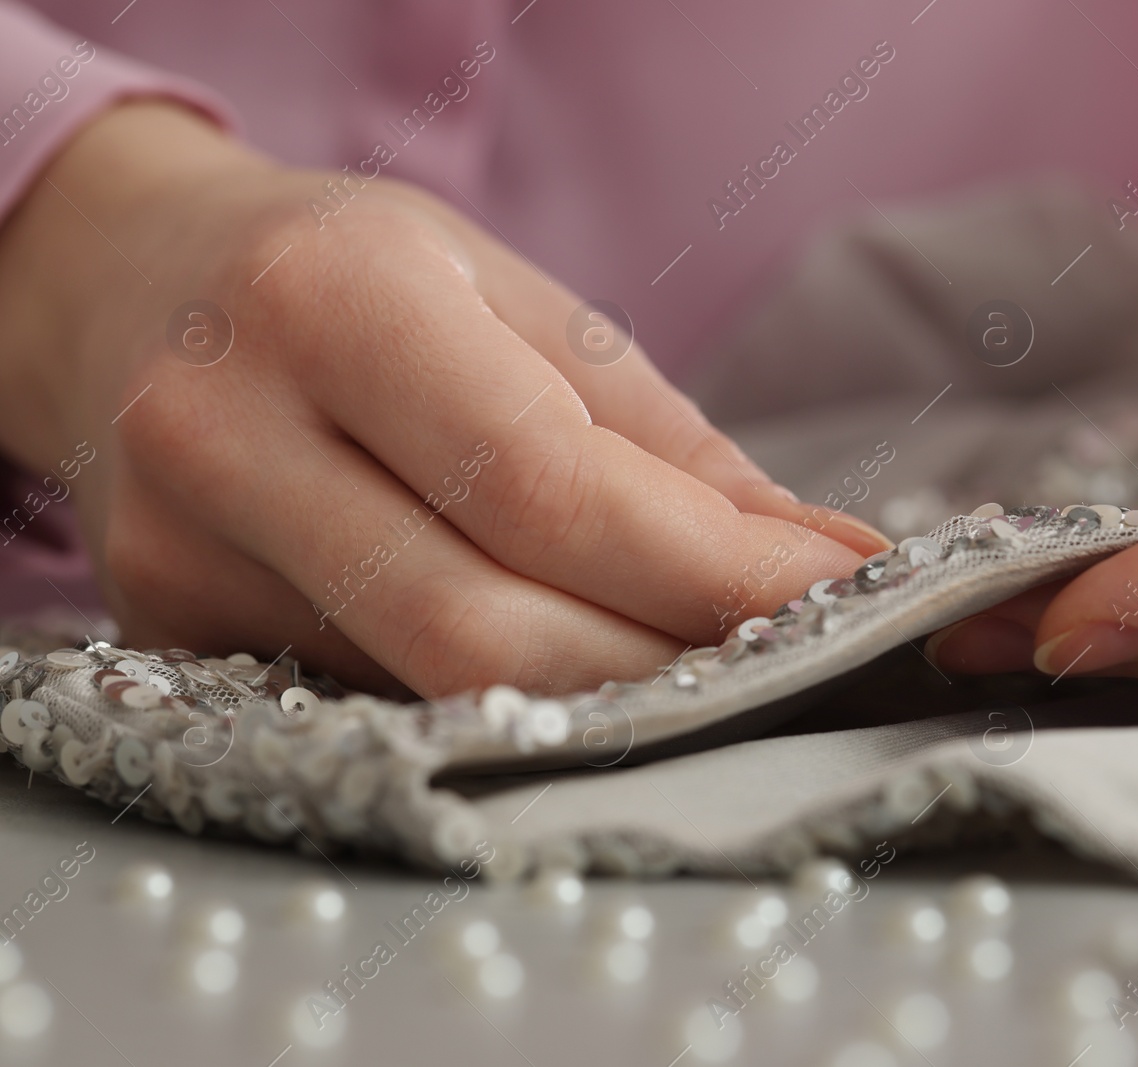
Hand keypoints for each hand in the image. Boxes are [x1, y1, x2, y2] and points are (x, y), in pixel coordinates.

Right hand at [0, 102, 887, 698]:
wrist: (133, 286)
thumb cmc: (354, 276)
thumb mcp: (519, 304)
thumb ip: (672, 447)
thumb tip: (834, 558)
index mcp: (330, 302)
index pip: (543, 484)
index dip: (705, 568)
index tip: (838, 595)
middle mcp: (224, 433)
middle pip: (483, 628)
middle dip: (664, 665)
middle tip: (782, 656)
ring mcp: (179, 553)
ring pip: (434, 689)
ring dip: (602, 700)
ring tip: (698, 666)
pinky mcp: (173, 634)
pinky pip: (383, 699)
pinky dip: (505, 699)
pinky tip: (574, 672)